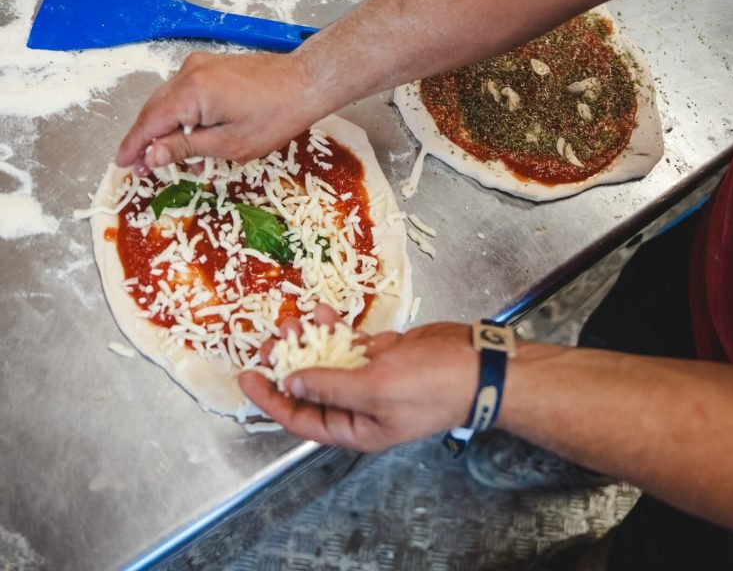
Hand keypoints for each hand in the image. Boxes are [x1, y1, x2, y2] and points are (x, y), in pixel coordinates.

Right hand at [116, 50, 317, 173]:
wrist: (305, 82)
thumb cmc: (276, 116)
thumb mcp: (230, 144)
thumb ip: (186, 148)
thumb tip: (151, 154)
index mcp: (191, 92)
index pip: (149, 122)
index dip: (134, 146)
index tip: (123, 164)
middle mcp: (189, 72)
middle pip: (154, 109)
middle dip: (147, 139)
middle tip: (143, 167)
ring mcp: (200, 65)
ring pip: (168, 100)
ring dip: (165, 127)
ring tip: (169, 157)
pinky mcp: (211, 65)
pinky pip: (184, 91)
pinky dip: (181, 113)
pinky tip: (189, 135)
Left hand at [239, 305, 478, 451]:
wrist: (477, 363)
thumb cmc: (432, 385)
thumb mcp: (377, 388)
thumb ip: (332, 386)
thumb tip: (292, 385)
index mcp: (355, 427)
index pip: (300, 418)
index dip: (270, 400)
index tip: (247, 376)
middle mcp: (358, 405)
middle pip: (310, 387)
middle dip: (286, 363)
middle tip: (269, 341)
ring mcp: (370, 377)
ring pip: (326, 360)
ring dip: (308, 341)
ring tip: (292, 320)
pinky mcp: (382, 354)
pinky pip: (347, 342)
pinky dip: (334, 328)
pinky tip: (323, 313)